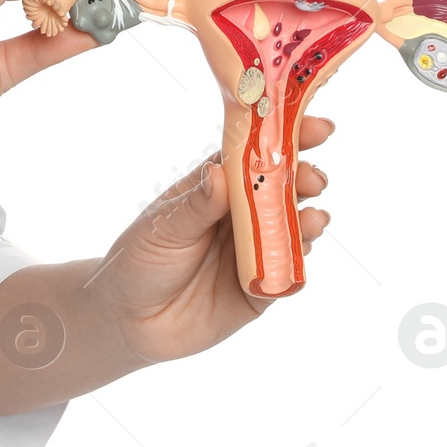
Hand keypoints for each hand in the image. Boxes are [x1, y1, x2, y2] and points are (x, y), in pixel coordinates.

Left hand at [94, 116, 335, 367]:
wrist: (130, 320)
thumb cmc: (140, 258)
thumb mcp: (163, 228)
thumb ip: (196, 206)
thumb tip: (219, 172)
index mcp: (216, 186)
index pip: (253, 152)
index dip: (284, 136)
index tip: (315, 126)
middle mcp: (241, 214)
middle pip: (282, 188)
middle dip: (304, 177)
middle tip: (313, 178)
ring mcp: (254, 250)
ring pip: (292, 228)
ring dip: (308, 218)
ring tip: (313, 216)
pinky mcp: (261, 289)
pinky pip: (288, 274)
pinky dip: (299, 261)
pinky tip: (303, 251)